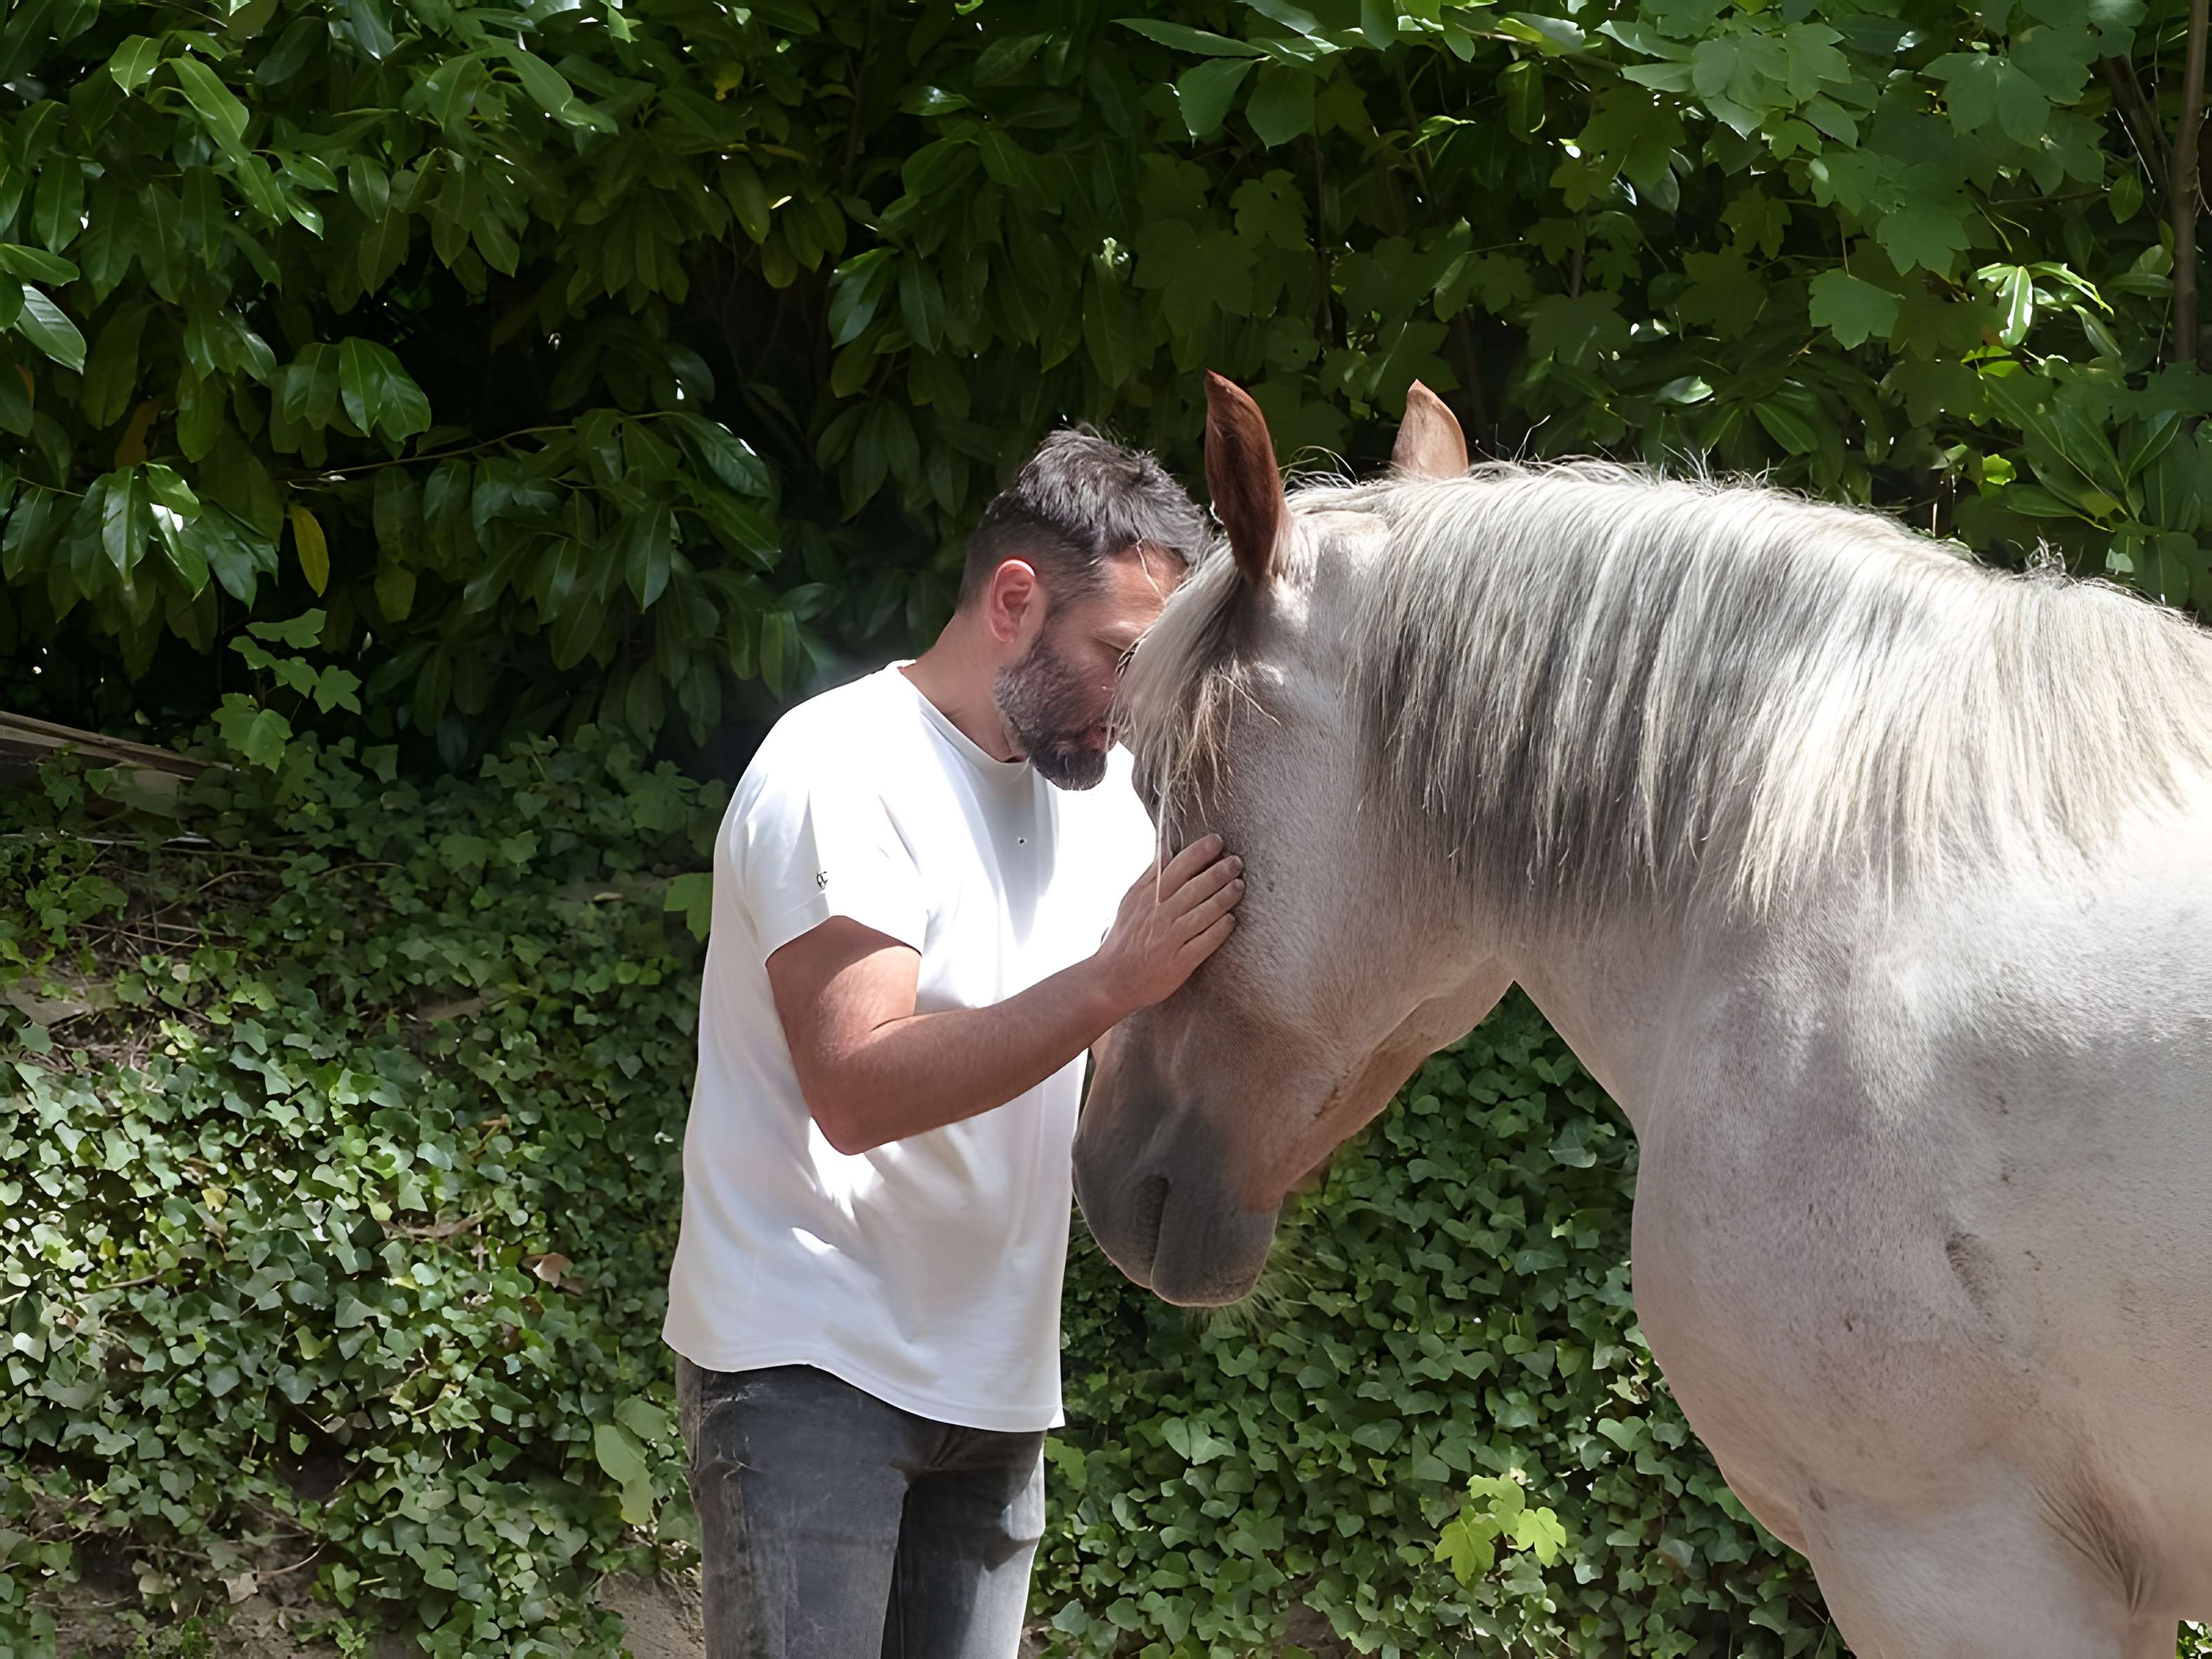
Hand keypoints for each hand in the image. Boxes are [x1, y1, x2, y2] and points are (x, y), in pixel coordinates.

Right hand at [1093, 834, 1243, 1018]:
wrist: (1110, 981)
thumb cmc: (1123, 940)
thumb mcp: (1128, 903)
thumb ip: (1148, 877)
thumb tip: (1165, 849)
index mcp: (1145, 897)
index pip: (1175, 867)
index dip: (1198, 852)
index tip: (1217, 841)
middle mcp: (1157, 915)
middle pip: (1193, 887)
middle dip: (1218, 872)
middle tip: (1236, 862)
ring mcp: (1168, 939)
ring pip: (1202, 912)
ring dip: (1224, 897)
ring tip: (1239, 886)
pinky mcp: (1178, 963)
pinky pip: (1204, 943)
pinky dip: (1219, 930)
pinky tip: (1231, 920)